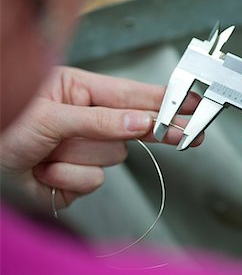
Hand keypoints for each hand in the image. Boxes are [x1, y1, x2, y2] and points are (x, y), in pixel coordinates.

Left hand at [0, 66, 201, 208]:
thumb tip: (139, 122)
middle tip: (188, 133)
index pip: (131, 95)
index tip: (190, 103)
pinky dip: (68, 178)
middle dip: (155, 131)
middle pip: (131, 128)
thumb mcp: (49, 117)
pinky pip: (94, 181)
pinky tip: (46, 171)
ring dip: (79, 157)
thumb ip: (98, 120)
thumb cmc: (4, 129)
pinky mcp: (82, 179)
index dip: (163, 99)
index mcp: (79, 93)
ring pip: (112, 157)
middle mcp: (87, 121)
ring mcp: (86, 151)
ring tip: (48, 152)